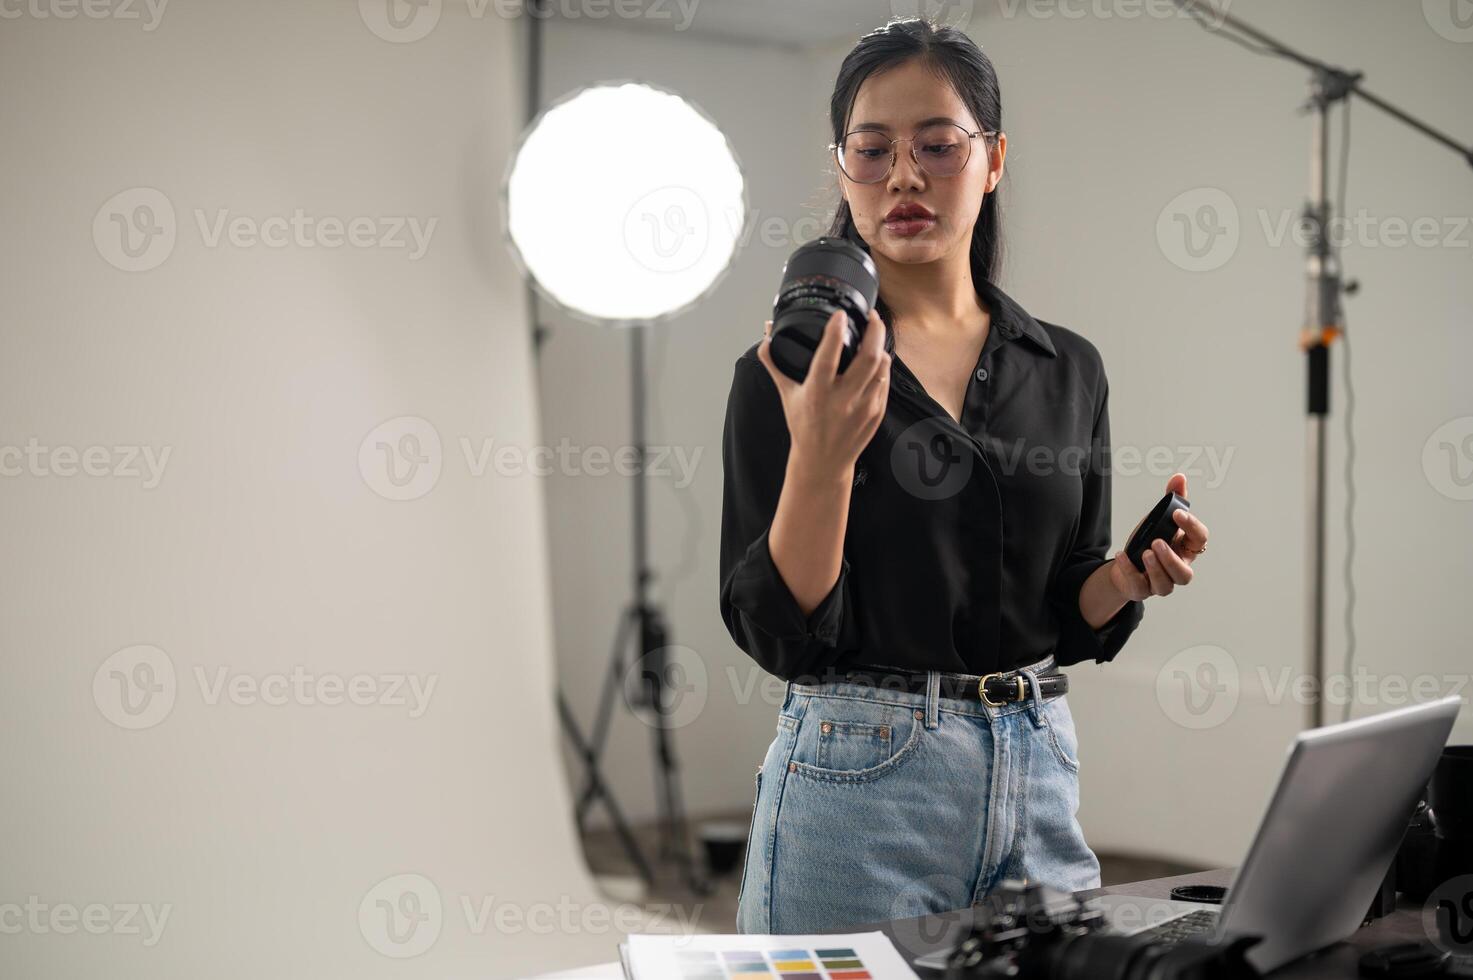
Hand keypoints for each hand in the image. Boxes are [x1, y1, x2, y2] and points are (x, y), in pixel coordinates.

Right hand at [756, 307, 889, 478]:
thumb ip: (775, 365)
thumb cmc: (804, 427)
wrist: (822, 461)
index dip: (836, 332)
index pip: (829, 356)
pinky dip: (882, 366)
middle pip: (868, 357)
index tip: (840, 315)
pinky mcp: (877, 412)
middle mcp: (842, 400)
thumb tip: (764, 341)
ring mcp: (863, 407)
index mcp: (817, 393)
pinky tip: (876, 358)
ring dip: (880, 346)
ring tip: (875, 334)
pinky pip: (884, 381)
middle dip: (874, 331)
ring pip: (882, 367)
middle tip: (872, 317)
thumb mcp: (786, 395)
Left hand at [1108, 472, 1209, 600]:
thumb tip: (1180, 477)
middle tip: (1156, 542)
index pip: (1200, 540)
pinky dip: (1129, 570)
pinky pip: (1138, 586)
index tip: (1178, 514)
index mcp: (1186, 549)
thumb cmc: (1149, 540)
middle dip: (1172, 559)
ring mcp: (1160, 583)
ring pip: (1166, 585)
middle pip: (1185, 574)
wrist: (1126, 563)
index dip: (1192, 527)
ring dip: (1156, 568)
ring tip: (1145, 552)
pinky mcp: (1142, 590)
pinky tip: (1122, 555)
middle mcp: (1177, 569)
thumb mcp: (1159, 519)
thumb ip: (1171, 500)